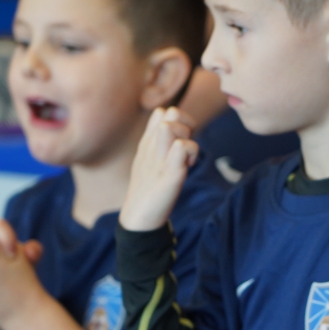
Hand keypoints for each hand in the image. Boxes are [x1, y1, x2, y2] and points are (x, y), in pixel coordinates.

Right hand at [119, 108, 198, 231]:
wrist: (139, 217)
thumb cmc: (148, 188)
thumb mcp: (150, 160)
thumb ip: (158, 141)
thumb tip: (168, 122)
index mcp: (148, 141)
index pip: (163, 112)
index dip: (180, 121)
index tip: (181, 141)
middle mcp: (152, 145)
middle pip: (171, 112)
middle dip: (186, 126)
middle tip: (185, 149)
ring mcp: (159, 157)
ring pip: (173, 126)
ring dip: (187, 139)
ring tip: (185, 159)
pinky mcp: (169, 173)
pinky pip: (181, 147)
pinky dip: (189, 154)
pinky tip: (187, 167)